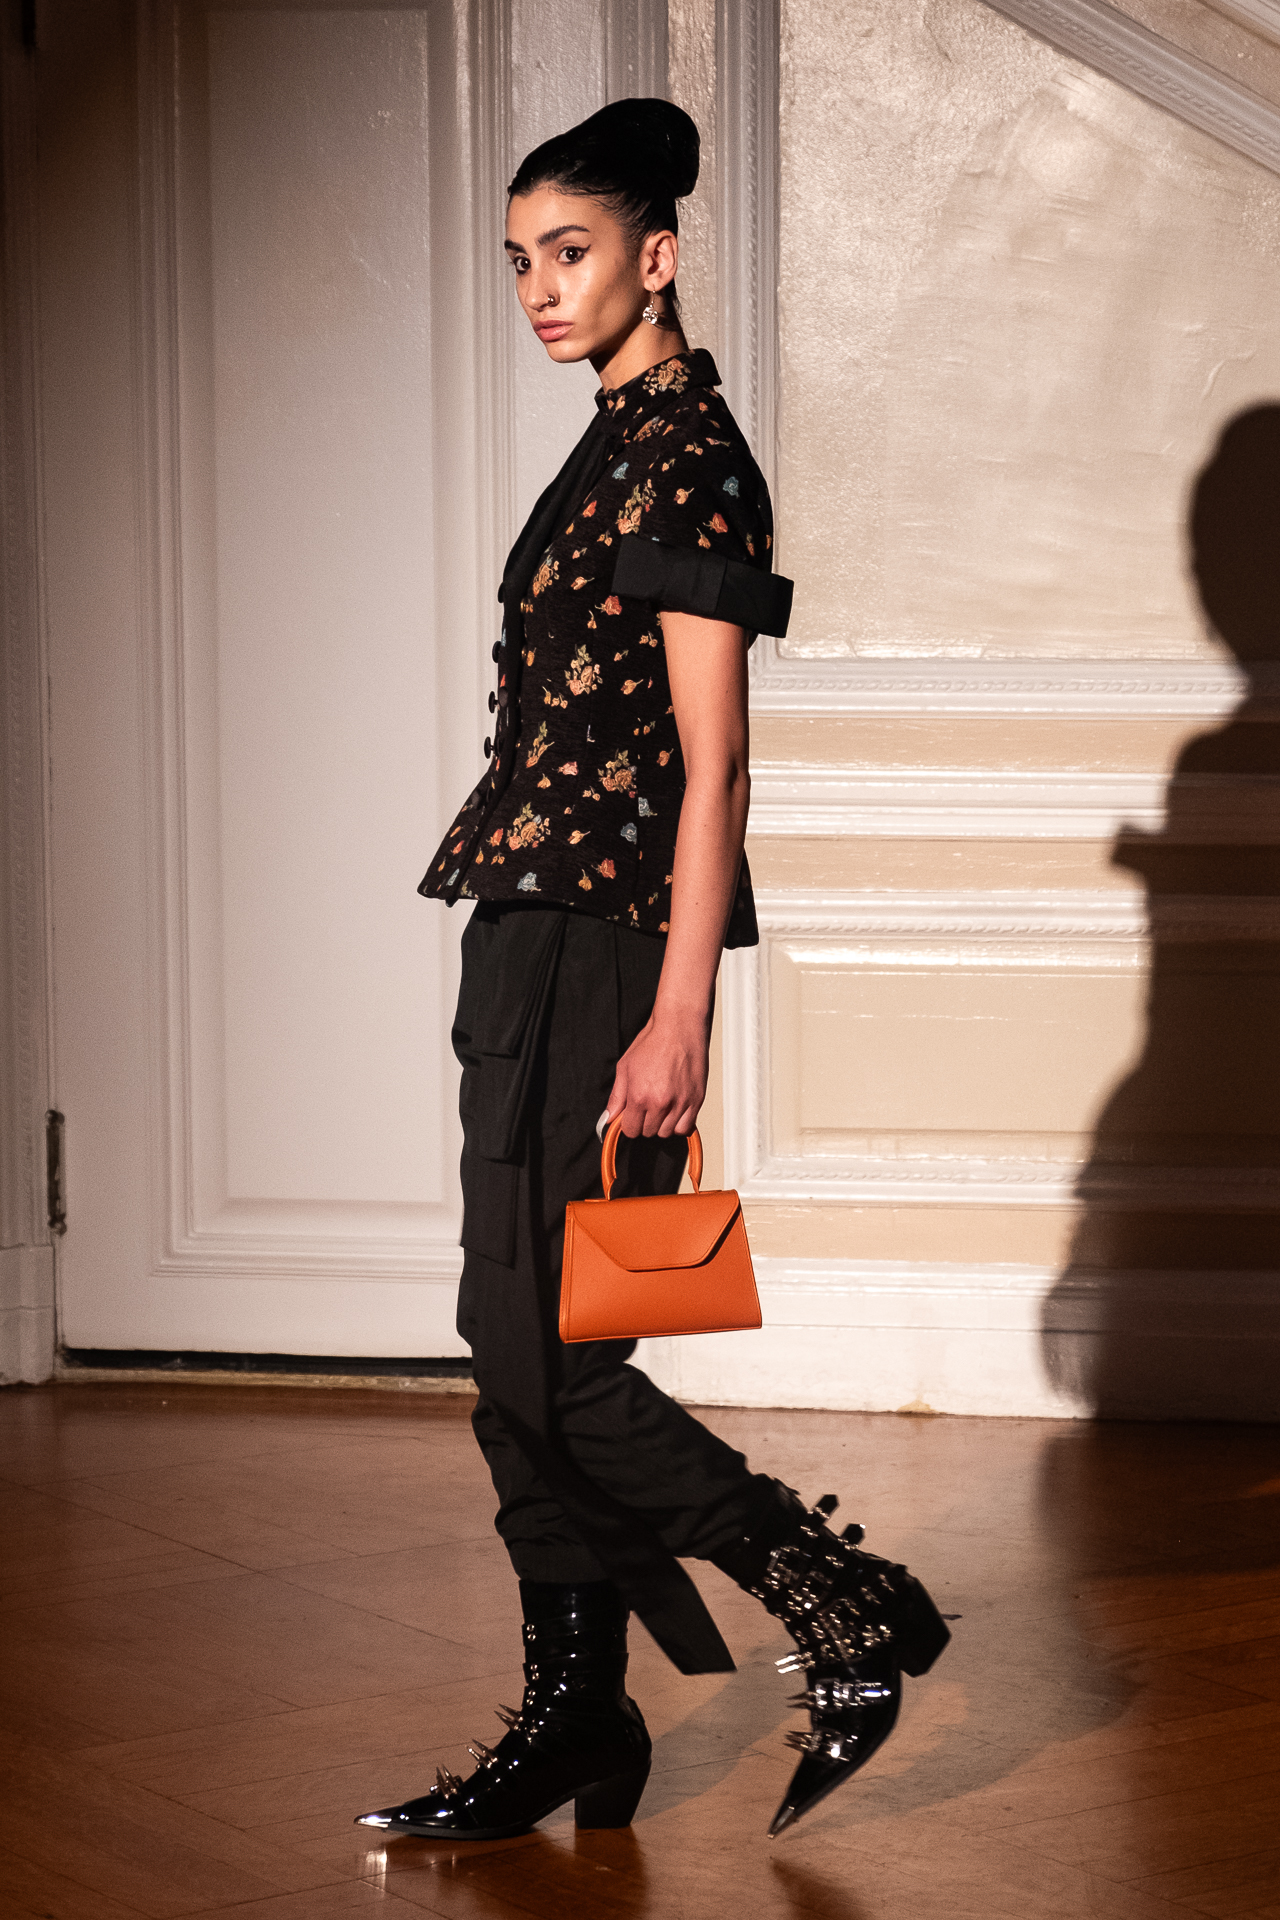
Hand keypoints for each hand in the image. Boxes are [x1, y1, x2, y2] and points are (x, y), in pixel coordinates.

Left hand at [605, 1004, 708, 1136]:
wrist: (678, 1027)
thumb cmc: (652, 1043)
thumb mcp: (625, 1067)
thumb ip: (617, 1097)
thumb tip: (608, 1118)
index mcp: (639, 1096)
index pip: (631, 1130)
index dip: (629, 1123)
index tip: (632, 1116)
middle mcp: (660, 1103)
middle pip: (649, 1132)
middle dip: (645, 1122)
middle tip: (647, 1106)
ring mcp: (680, 1103)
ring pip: (667, 1132)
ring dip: (662, 1124)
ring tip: (662, 1107)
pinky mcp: (696, 1100)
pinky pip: (686, 1127)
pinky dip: (679, 1123)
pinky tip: (675, 1111)